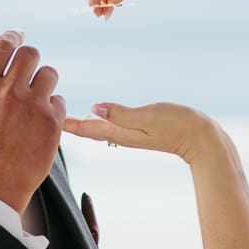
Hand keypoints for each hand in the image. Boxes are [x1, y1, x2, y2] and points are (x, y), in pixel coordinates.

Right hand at [0, 30, 66, 212]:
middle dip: (29, 59)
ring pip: (49, 73)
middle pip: (30, 53)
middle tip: (27, 71)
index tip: (17, 37)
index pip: (3, 45)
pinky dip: (53, 107)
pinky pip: (60, 100)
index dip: (12, 37)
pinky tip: (42, 120)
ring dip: (43, 81)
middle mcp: (8, 91)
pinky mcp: (51, 123)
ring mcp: (32, 106)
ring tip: (36, 98)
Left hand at [62, 101, 223, 164]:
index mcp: (121, 132)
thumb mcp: (148, 116)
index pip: (88, 128)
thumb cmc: (179, 125)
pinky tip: (99, 116)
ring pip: (100, 129)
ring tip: (67, 117)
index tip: (44, 117)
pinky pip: (113, 126)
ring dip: (83, 123)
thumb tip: (94, 108)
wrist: (204, 139)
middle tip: (47, 117)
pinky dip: (100, 121)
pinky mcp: (143, 130)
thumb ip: (121, 113)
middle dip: (69, 124)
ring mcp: (133, 133)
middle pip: (90, 130)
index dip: (67, 124)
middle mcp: (124, 135)